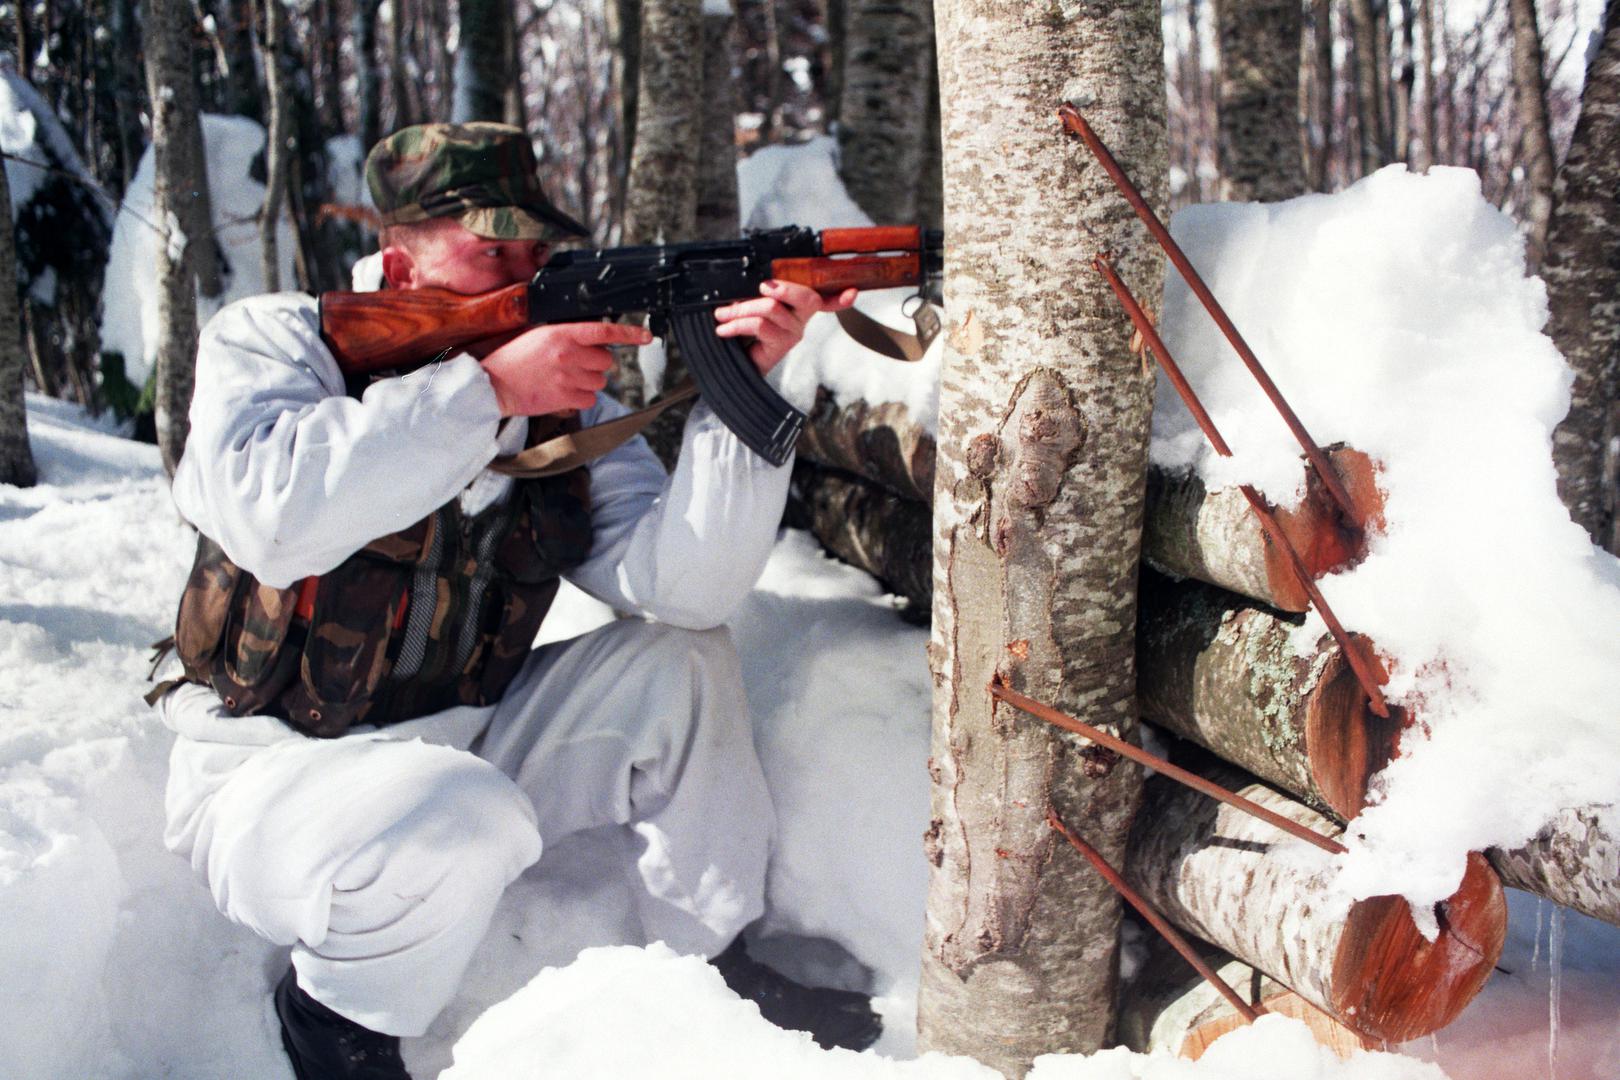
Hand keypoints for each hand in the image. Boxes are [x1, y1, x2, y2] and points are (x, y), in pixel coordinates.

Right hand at [479, 321, 652, 416]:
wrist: (493, 385)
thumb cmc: (514, 359)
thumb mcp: (539, 335)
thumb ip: (568, 336)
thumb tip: (596, 342)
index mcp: (561, 334)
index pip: (603, 331)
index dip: (629, 334)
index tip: (646, 337)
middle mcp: (568, 354)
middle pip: (606, 360)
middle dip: (596, 363)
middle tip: (576, 365)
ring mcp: (568, 377)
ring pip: (600, 381)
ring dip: (588, 381)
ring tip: (565, 379)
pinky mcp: (565, 398)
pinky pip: (590, 399)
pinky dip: (582, 398)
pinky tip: (564, 392)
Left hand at [712, 280, 858, 373]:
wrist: (734, 361)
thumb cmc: (744, 330)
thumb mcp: (751, 306)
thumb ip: (757, 294)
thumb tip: (748, 282)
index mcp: (797, 304)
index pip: (824, 298)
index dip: (840, 297)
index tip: (852, 292)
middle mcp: (801, 318)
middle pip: (806, 297)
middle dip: (783, 288)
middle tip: (762, 286)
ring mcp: (793, 332)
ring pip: (772, 307)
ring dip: (740, 309)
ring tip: (721, 314)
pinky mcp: (781, 344)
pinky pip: (760, 325)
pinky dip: (736, 323)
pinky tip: (723, 328)